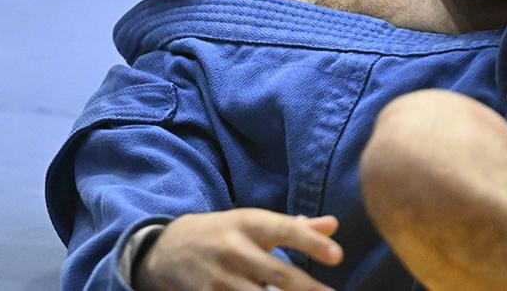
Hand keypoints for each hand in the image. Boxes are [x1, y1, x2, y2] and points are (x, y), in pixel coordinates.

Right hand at [134, 209, 341, 290]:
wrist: (168, 248)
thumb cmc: (223, 233)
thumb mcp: (252, 222)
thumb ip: (295, 227)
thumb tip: (333, 226)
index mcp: (248, 223)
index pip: (284, 229)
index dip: (311, 242)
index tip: (338, 256)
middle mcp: (234, 249)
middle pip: (279, 273)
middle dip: (309, 290)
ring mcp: (220, 278)